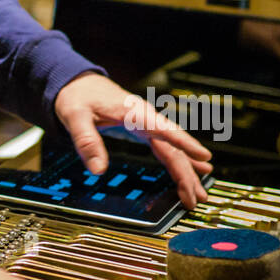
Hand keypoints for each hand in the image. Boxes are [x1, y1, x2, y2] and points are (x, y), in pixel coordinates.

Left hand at [54, 73, 211, 208]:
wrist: (77, 82)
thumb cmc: (77, 96)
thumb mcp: (75, 117)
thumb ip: (87, 141)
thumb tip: (98, 170)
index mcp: (133, 112)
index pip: (164, 129)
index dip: (184, 143)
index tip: (204, 157)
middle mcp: (145, 117)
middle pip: (172, 147)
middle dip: (187, 172)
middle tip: (199, 197)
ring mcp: (146, 123)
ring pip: (171, 149)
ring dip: (185, 171)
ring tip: (200, 193)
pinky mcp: (142, 129)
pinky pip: (164, 147)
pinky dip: (176, 162)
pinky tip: (189, 172)